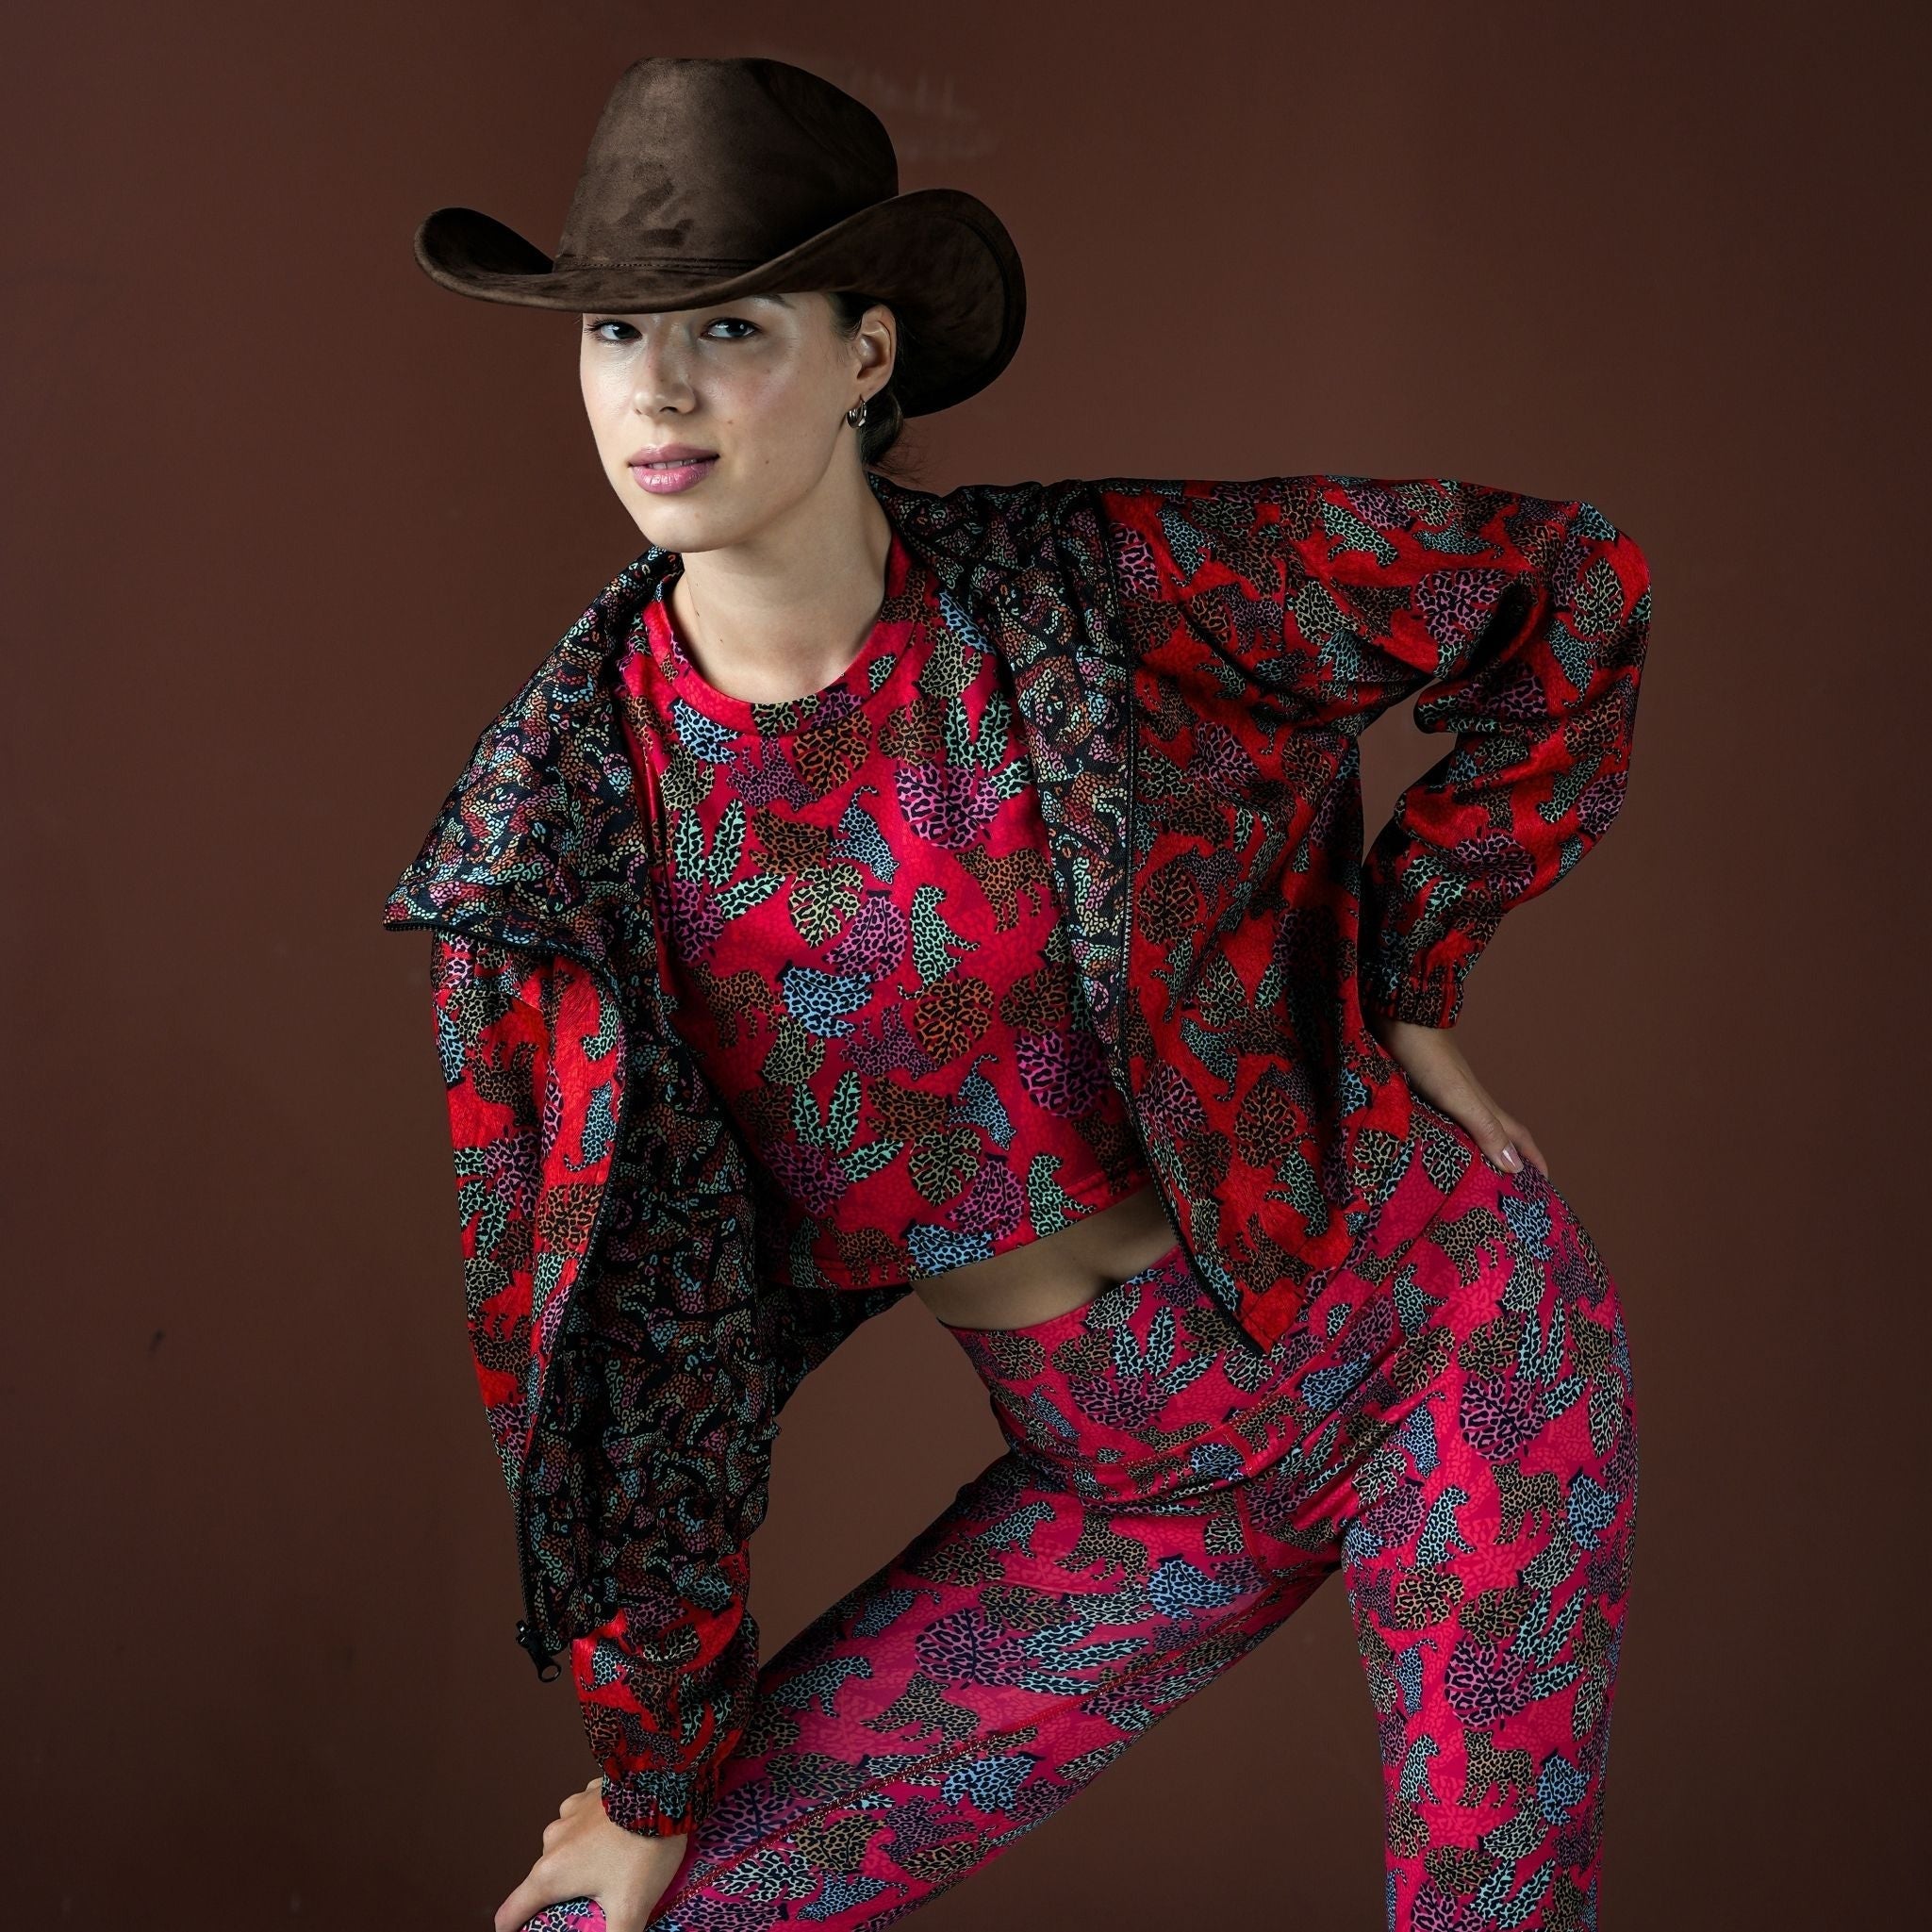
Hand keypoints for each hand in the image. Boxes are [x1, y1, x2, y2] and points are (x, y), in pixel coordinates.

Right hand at [494, 1777, 688, 1931]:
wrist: (665, 1788)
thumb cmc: (643, 1848)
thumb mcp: (632, 1907)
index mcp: (551, 1873)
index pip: (510, 1913)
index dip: (510, 1930)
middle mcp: (552, 1841)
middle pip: (543, 1881)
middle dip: (560, 1897)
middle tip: (589, 1905)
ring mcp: (568, 1814)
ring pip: (563, 1849)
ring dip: (579, 1862)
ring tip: (611, 1870)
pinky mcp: (587, 1795)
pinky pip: (581, 1822)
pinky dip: (592, 1834)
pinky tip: (619, 1836)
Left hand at [1368, 1014, 1548, 1179]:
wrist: (1400, 1020)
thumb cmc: (1430, 1058)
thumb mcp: (1459, 1097)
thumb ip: (1485, 1128)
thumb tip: (1515, 1166)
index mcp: (1485, 1107)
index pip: (1518, 1137)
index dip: (1534, 1159)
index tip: (1545, 1185)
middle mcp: (1471, 1103)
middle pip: (1498, 1136)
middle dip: (1509, 1162)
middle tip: (1509, 1192)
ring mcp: (1448, 1097)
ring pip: (1472, 1131)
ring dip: (1478, 1154)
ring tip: (1474, 1180)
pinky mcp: (1426, 1093)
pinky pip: (1447, 1125)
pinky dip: (1451, 1142)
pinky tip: (1437, 1152)